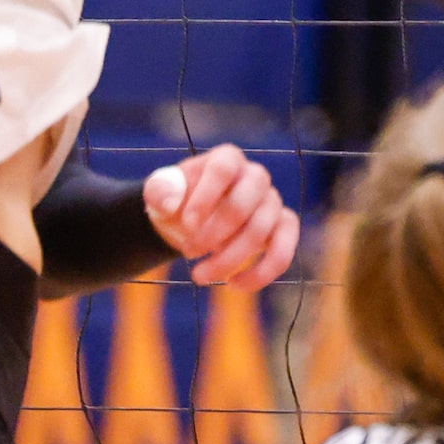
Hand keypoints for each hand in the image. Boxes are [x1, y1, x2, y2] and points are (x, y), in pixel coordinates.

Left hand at [145, 144, 299, 290]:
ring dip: (229, 259)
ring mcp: (272, 202)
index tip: (187, 225)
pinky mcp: (283, 227)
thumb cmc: (178, 202)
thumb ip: (159, 190)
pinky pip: (283, 250)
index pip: (224, 169)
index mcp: (226, 159)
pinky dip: (262, 272)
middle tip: (188, 252)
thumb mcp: (160, 193)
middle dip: (215, 233)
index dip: (206, 197)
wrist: (191, 221)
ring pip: (261, 231)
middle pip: (245, 202)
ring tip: (199, 276)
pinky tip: (235, 284)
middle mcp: (255, 176)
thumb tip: (172, 204)